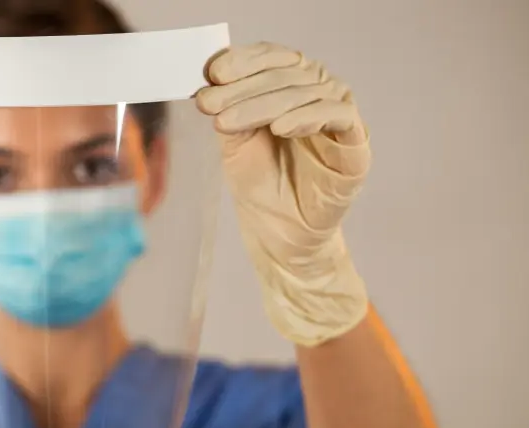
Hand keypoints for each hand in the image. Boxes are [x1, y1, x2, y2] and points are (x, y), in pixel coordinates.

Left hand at [196, 43, 370, 345]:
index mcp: (291, 87)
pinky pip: (338, 115)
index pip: (272, 58)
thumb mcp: (235, 141)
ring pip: (308, 91)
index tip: (212, 73)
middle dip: (243, 87)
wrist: (278, 233)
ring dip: (263, 103)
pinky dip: (307, 116)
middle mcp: (319, 94)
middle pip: (287, 73)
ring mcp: (339, 117)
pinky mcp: (355, 143)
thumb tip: (211, 77)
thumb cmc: (259, 184)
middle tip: (208, 103)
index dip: (243, 61)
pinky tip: (279, 127)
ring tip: (228, 122)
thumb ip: (228, 108)